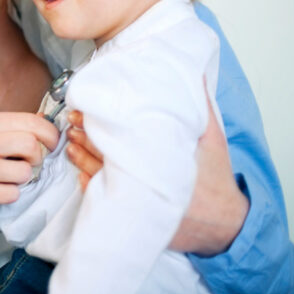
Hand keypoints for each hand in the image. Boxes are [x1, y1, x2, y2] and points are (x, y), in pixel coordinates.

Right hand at [0, 111, 59, 215]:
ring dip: (22, 179)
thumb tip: (44, 123)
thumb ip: (4, 127)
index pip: (31, 122)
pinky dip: (10, 194)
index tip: (50, 144)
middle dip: (38, 158)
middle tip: (28, 163)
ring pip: (24, 173)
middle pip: (31, 145)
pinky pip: (12, 194)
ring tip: (6, 178)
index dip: (49, 135)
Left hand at [66, 83, 248, 255]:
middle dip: (84, 137)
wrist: (223, 222)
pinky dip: (90, 185)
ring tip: (70, 145)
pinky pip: (105, 199)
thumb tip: (193, 71)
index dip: (95, 123)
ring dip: (81, 159)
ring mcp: (138, 198)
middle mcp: (147, 178)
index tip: (80, 112)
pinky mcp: (135, 214)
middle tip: (71, 124)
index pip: (117, 136)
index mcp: (161, 157)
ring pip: (99, 175)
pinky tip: (80, 174)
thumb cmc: (215, 178)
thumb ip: (200, 104)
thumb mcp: (212, 138)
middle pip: (104, 154)